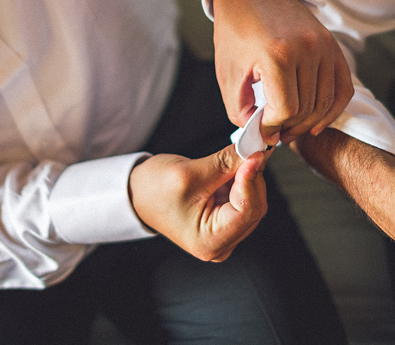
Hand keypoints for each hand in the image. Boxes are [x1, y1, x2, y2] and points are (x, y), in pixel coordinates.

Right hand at [128, 144, 268, 260]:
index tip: (255, 153)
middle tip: (247, 149)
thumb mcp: (191, 173)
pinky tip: (228, 170)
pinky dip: (241, 181)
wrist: (138, 194)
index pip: (247, 210)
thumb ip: (227, 163)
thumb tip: (256, 152)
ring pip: (253, 201)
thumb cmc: (154, 189)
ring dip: (246, 178)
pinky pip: (245, 199)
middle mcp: (222, 244)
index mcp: (210, 242)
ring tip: (230, 161)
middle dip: (250, 177)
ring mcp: (226, 235)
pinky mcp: (227, 223)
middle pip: (254, 206)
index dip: (252, 179)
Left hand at [212, 0, 352, 142]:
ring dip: (308, 123)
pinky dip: (333, 109)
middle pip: (306, 109)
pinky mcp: (333, 45)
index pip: (285, 110)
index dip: (272, 128)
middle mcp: (306, 49)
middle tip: (275, 133)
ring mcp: (324, 46)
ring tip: (290, 128)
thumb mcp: (228, 72)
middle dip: (289, 128)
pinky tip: (317, 123)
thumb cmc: (237, 29)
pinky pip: (343, 87)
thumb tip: (260, 136)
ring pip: (324, 103)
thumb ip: (240, 109)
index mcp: (277, 54)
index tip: (263, 131)